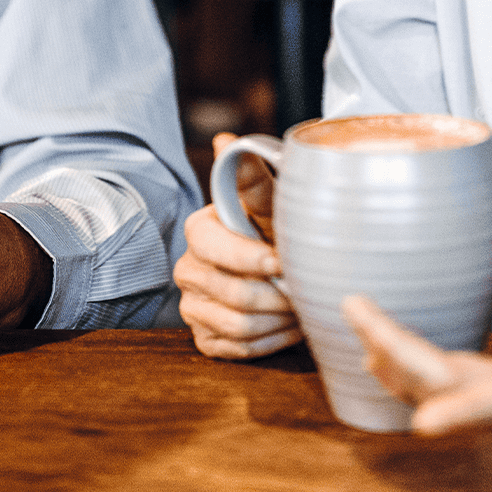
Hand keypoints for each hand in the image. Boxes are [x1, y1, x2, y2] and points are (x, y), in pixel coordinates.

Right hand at [174, 132, 301, 359]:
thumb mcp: (267, 204)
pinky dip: (270, 342)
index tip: (283, 262)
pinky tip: (286, 326)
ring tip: (301, 308)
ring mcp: (192, 307)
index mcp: (199, 232)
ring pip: (239, 326)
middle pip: (234, 294)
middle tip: (304, 291)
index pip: (219, 249)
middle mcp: (187, 270)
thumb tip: (225, 140)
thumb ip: (250, 177)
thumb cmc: (273, 231)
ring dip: (279, 321)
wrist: (274, 270)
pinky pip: (238, 351)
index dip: (252, 259)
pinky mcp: (204, 338)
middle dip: (277, 297)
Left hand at [344, 254, 491, 431]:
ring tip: (358, 332)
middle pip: (458, 391)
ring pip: (450, 391)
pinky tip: (387, 351)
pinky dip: (418, 368)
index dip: (465, 409)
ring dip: (400, 368)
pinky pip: (458, 382)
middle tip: (355, 309)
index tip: (423, 422)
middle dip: (402, 357)